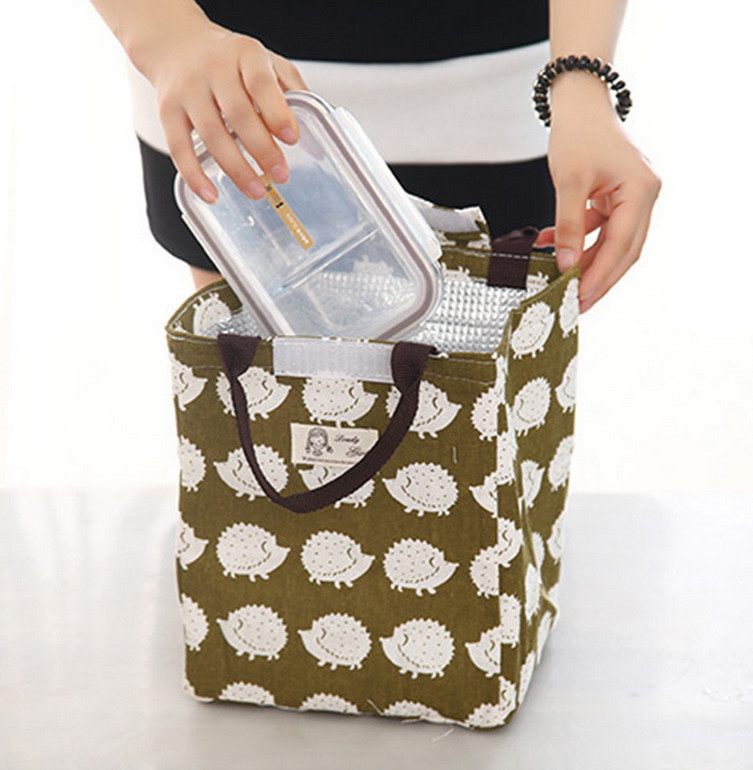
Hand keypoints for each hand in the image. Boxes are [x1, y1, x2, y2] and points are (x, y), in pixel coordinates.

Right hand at [132, 14, 307, 202]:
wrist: (175, 44)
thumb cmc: (230, 60)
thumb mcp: (266, 62)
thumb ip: (292, 92)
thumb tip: (314, 139)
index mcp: (245, 54)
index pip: (261, 83)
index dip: (277, 113)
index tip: (292, 139)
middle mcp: (214, 69)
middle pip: (238, 113)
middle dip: (262, 149)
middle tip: (281, 175)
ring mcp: (188, 91)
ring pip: (211, 135)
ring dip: (236, 168)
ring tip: (256, 191)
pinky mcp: (167, 111)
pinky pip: (179, 147)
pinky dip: (195, 175)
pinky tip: (211, 195)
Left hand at [533, 75, 660, 311]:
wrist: (579, 103)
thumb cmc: (578, 132)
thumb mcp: (569, 182)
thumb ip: (567, 226)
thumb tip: (565, 264)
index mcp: (641, 191)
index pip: (621, 245)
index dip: (600, 275)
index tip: (580, 297)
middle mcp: (643, 196)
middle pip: (624, 250)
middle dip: (599, 278)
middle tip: (576, 304)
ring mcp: (631, 197)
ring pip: (611, 243)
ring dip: (586, 261)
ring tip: (562, 281)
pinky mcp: (615, 197)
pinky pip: (599, 228)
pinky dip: (577, 239)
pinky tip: (551, 246)